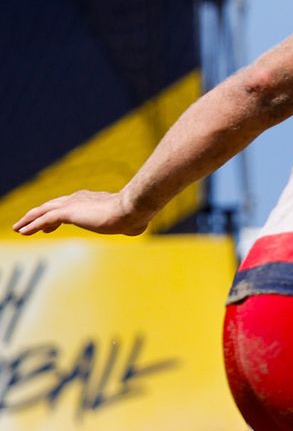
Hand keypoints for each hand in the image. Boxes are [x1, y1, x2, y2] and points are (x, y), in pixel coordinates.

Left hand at [13, 190, 151, 236]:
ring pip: (43, 211)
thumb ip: (129, 224)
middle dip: (37, 215)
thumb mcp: (131, 220)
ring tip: (18, 228)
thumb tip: (138, 228)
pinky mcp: (67, 212)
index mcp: (92, 199)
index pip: (68, 205)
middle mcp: (79, 198)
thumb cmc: (135, 216)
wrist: (132, 210)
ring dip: (29, 220)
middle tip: (26, 224)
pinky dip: (32, 225)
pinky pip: (44, 219)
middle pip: (51, 205)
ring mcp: (72, 204)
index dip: (56, 214)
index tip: (49, 225)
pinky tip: (23, 232)